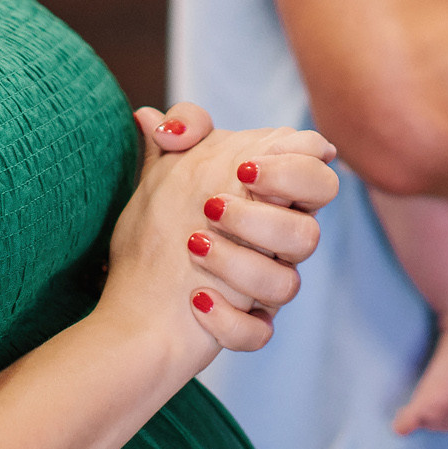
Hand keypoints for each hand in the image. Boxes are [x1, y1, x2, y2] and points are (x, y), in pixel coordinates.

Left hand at [103, 104, 338, 364]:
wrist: (131, 301)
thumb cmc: (159, 228)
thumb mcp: (164, 172)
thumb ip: (176, 135)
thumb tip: (152, 116)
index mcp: (273, 199)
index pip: (316, 174)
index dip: (294, 167)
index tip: (242, 168)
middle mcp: (277, 245)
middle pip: (311, 233)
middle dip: (266, 220)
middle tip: (213, 206)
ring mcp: (265, 289)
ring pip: (288, 286)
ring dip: (239, 264)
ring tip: (193, 245)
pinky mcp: (247, 327)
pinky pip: (258, 332)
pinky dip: (229, 319)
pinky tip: (196, 299)